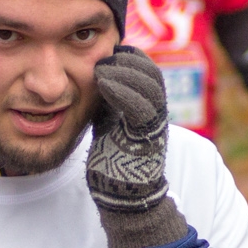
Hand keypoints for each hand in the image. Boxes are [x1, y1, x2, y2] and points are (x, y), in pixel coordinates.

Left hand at [85, 46, 188, 247]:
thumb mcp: (108, 123)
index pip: (145, 70)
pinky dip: (123, 90)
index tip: (107, 49)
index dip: (129, 56)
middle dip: (129, 59)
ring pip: (150, 85)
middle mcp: (155, 114)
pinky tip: (103, 81)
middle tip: (105, 55)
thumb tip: (92, 74)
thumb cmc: (113, 162)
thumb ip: (106, 100)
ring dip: (125, 70)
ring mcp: (154, 126)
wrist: (123, 198)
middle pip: (151, 73)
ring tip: (102, 66)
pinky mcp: (148, 139)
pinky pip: (141, 107)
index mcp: (146, 107)